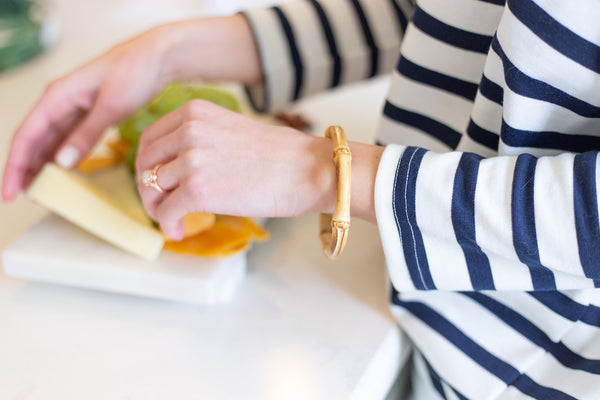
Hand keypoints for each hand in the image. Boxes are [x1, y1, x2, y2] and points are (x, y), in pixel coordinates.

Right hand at [1, 28, 175, 201]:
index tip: (11, 191)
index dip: (15, 165)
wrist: (159, 58)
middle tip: (20, 198)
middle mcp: (60, 102)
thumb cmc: (135, 71)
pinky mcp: (89, 116)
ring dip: (42, 166)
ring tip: (39, 192)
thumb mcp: (112, 106)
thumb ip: (86, 134)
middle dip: (24, 170)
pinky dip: (63, 158)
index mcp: (58, 96)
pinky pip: (68, 141)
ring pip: (49, 143)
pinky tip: (62, 175)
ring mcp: (74, 109)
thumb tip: (61, 163)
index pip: (26, 135)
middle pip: (33, 141)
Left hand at [135, 99, 338, 239]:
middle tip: (164, 206)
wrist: (310, 170)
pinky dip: (167, 225)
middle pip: (145, 163)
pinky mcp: (197, 190)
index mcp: (195, 112)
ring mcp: (191, 159)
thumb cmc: (282, 156)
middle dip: (150, 189)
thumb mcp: (231, 130)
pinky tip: (179, 231)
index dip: (150, 165)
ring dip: (159, 209)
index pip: (151, 138)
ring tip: (175, 220)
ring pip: (151, 188)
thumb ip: (200, 139)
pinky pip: (165, 212)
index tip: (161, 182)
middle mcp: (188, 130)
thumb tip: (178, 167)